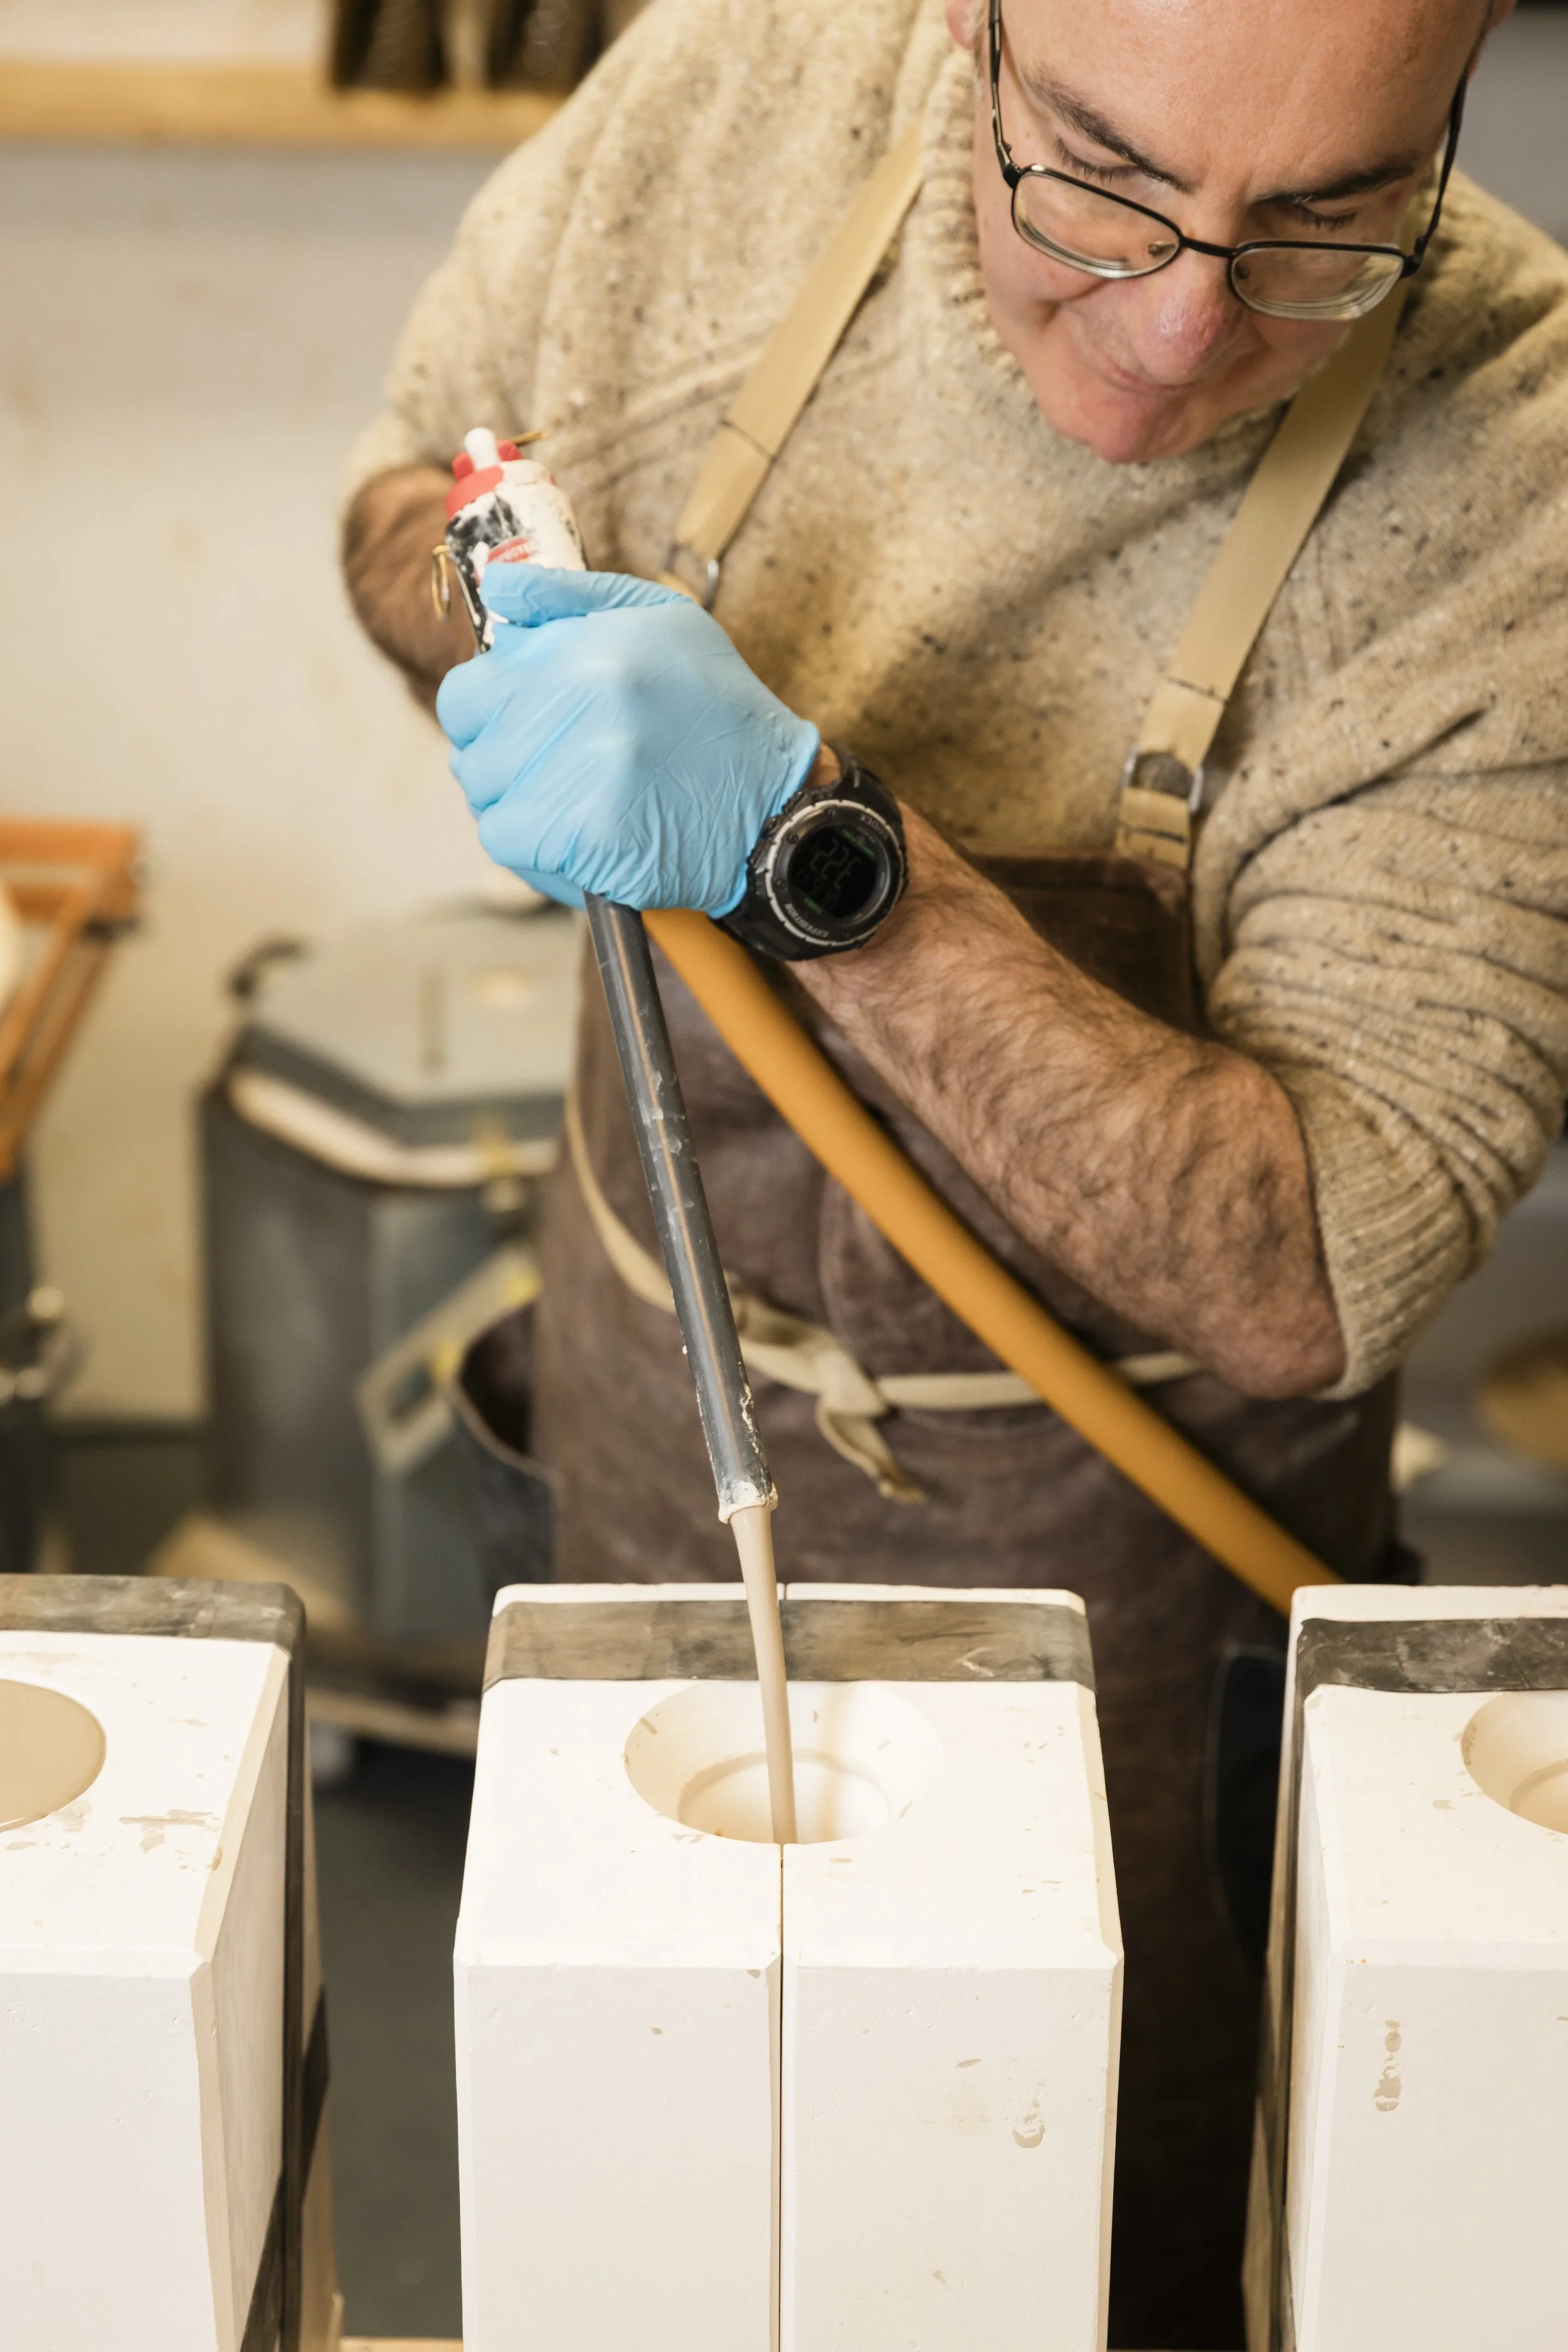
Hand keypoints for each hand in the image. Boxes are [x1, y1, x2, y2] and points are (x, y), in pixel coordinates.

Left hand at [436, 565, 820, 912]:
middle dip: (502, 762)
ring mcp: (583, 777)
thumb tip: (498, 584)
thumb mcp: (661, 621)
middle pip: (471, 751)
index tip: (520, 723)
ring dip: (517, 804)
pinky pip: (510, 843)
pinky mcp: (588, 838)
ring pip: (486, 799)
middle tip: (553, 770)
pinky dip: (533, 847)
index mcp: (591, 652)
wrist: (778, 806)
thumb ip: (569, 596)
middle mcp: (584, 708)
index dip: (485, 711)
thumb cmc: (718, 713)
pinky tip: (574, 837)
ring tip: (571, 801)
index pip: (466, 692)